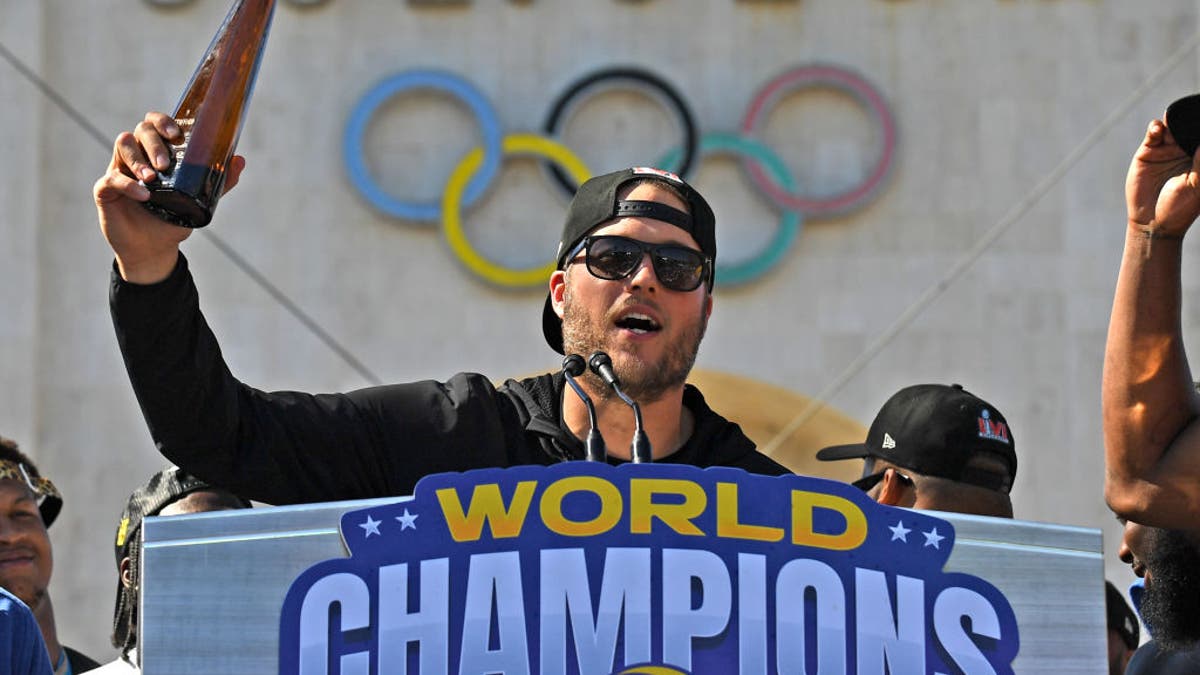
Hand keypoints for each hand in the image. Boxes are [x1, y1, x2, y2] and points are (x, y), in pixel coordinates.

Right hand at [93, 111, 244, 282]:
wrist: (155, 248)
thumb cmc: (174, 218)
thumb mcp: (200, 200)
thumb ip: (219, 182)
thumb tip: (240, 160)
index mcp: (157, 152)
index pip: (155, 123)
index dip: (163, 121)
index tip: (176, 133)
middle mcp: (137, 155)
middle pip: (140, 131)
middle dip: (154, 143)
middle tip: (165, 165)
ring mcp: (119, 169)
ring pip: (122, 145)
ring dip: (139, 159)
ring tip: (153, 179)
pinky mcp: (105, 189)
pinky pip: (110, 178)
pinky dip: (127, 184)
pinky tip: (143, 196)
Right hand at [1125, 118, 1199, 237]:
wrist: (1152, 222)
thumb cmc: (1181, 207)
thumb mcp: (1197, 185)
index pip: (1199, 135)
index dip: (1198, 125)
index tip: (1198, 117)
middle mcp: (1185, 150)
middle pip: (1188, 126)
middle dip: (1188, 118)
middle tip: (1191, 111)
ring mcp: (1166, 150)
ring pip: (1172, 126)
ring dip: (1174, 119)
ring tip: (1172, 119)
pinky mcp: (1147, 152)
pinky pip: (1153, 133)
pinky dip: (1155, 127)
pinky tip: (1158, 129)